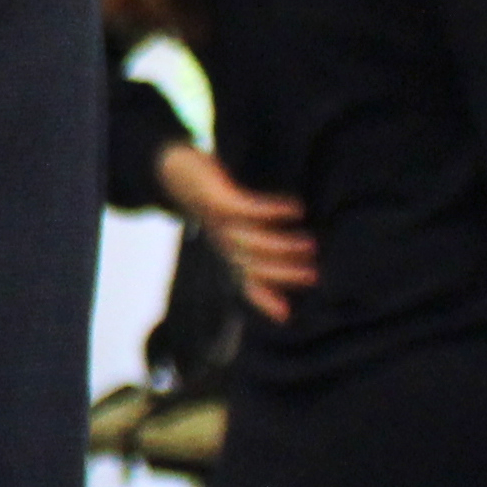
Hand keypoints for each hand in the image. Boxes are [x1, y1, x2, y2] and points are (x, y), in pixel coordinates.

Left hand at [151, 141, 313, 321]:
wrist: (172, 169)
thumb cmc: (211, 197)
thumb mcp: (231, 219)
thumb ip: (257, 233)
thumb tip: (292, 247)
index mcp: (228, 250)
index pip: (245, 281)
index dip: (263, 299)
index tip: (286, 316)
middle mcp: (223, 241)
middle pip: (252, 265)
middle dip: (282, 273)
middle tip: (314, 276)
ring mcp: (219, 222)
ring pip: (251, 242)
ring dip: (281, 246)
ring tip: (311, 245)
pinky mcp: (217, 199)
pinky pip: (245, 209)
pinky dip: (272, 211)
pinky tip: (297, 208)